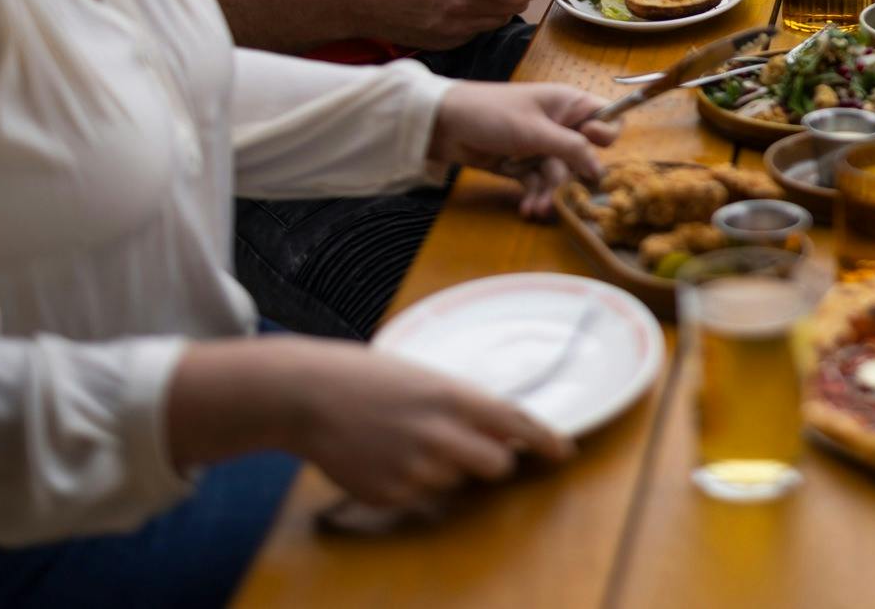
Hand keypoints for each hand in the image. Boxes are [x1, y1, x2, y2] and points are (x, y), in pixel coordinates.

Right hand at [286, 340, 571, 508]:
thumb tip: (504, 434)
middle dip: (492, 460)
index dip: (547, 441)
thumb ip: (466, 406)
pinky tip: (384, 454)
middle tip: (469, 444)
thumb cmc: (372, 379)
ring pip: (454, 482)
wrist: (309, 394)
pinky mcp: (388, 494)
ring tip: (406, 439)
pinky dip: (410, 480)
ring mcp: (414, 469)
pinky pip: (419, 496)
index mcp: (454, 398)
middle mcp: (440, 436)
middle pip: (496, 467)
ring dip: (444, 467)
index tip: (564, 453)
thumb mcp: (428, 378)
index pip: (517, 424)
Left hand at [430, 82, 618, 219]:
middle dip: (571, 177)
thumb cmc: (494, 114)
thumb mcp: (535, 131)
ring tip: (536, 210)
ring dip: (550, 193)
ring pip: (560, 174)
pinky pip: (539, 183)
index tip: (589, 141)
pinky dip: (534, 196)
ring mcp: (541, 146)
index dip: (605, 134)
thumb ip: (571, 149)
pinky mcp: (522, 164)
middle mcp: (560, 125)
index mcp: (569, 105)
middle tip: (562, 193)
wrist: (443, 124)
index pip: (607, 118)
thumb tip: (600, 170)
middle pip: (583, 156)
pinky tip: (526, 208)